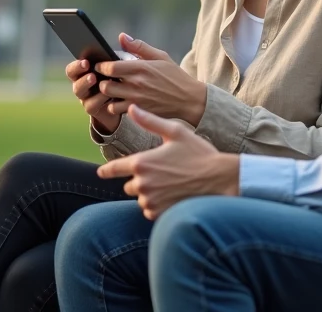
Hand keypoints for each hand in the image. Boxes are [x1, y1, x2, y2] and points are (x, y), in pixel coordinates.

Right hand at [65, 58, 121, 133]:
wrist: (124, 100)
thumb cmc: (118, 77)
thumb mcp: (116, 66)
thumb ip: (112, 57)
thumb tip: (120, 40)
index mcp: (82, 73)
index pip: (72, 69)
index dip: (77, 66)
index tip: (86, 62)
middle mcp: (80, 86)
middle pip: (75, 83)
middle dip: (83, 79)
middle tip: (92, 75)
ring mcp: (85, 99)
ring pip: (80, 94)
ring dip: (87, 87)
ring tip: (98, 83)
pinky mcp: (92, 109)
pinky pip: (92, 105)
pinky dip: (100, 99)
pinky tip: (110, 95)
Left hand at [94, 34, 207, 126]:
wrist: (189, 100)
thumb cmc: (175, 76)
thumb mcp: (161, 56)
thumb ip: (139, 46)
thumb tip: (122, 36)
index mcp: (141, 68)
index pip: (111, 67)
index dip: (101, 66)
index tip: (100, 65)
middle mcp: (137, 84)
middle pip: (106, 84)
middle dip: (101, 80)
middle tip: (103, 78)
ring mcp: (137, 99)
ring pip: (109, 98)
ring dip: (105, 94)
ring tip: (108, 89)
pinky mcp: (139, 111)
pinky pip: (116, 110)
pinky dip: (113, 105)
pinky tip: (117, 100)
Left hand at [98, 105, 239, 219]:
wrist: (220, 179)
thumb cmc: (199, 153)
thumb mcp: (175, 132)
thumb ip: (149, 122)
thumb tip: (132, 108)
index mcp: (141, 162)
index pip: (114, 168)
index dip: (106, 170)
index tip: (101, 172)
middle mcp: (142, 183)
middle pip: (129, 185)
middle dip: (140, 179)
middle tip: (161, 173)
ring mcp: (150, 200)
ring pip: (141, 197)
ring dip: (149, 193)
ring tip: (170, 184)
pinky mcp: (160, 213)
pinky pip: (150, 210)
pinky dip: (157, 204)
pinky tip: (172, 195)